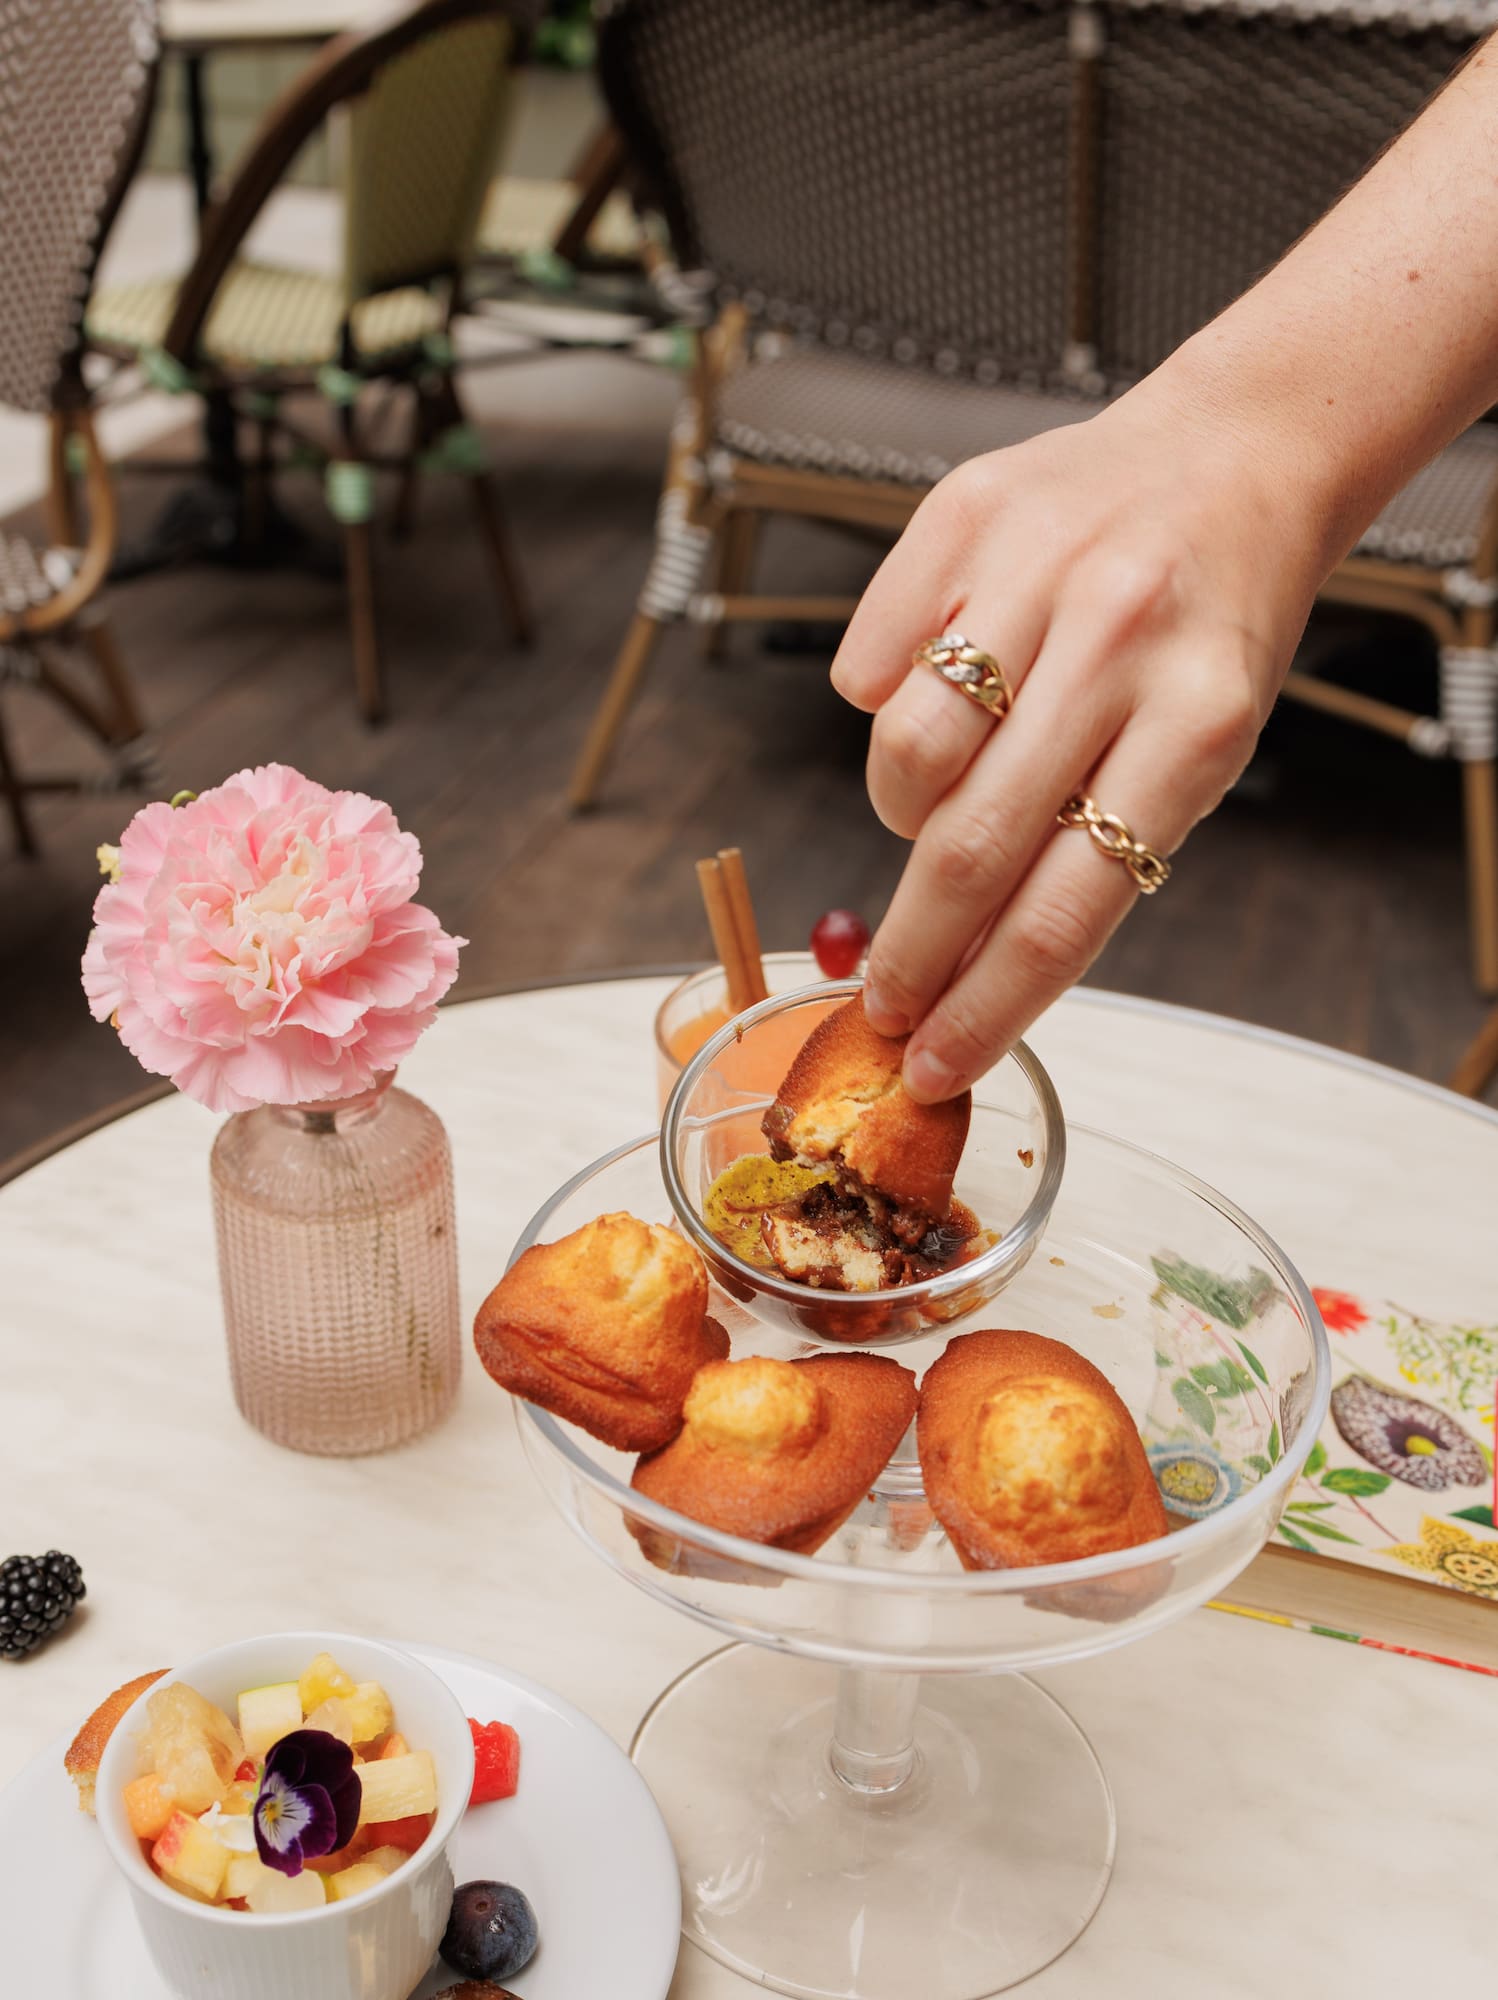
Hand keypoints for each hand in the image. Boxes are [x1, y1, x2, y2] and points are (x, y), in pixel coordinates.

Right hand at [831, 382, 1327, 1100]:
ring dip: (903, 813)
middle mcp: (1117, 641)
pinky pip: (868, 664)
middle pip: (970, 849)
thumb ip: (1096, 848)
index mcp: (1198, 722)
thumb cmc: (1208, 627)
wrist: (1230, 457)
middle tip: (881, 999)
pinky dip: (883, 703)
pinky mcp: (960, 516)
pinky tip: (940, 687)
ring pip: (903, 756)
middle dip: (910, 952)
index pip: (1067, 909)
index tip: (933, 1062)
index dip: (986, 1007)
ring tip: (940, 799)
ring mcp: (1035, 569)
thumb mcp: (1201, 747)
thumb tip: (973, 974)